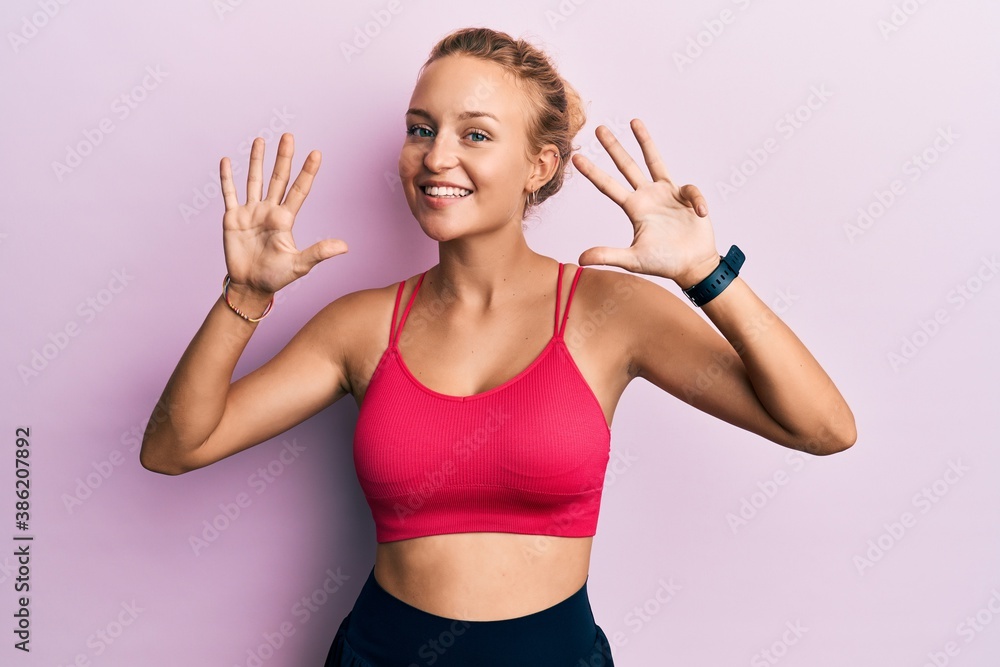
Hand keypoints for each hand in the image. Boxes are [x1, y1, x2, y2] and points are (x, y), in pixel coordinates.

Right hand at [220, 133, 347, 295]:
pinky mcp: (232, 218)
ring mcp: (250, 212)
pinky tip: (226, 160)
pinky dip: (227, 178)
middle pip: (278, 179)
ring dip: (256, 161)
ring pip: (254, 180)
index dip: (307, 172)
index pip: (299, 190)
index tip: (317, 153)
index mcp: (285, 219)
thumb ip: (319, 252)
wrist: (250, 286)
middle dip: (283, 158)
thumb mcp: (300, 264)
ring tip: (260, 140)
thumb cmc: (276, 276)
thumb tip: (345, 246)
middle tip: (289, 136)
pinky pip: (229, 194)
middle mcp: (269, 211)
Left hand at [572, 118, 720, 286]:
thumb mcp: (633, 259)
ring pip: (654, 161)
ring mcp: (668, 194)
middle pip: (627, 166)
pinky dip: (696, 200)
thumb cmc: (664, 262)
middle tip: (599, 128)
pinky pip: (690, 191)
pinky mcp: (687, 197)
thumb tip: (580, 260)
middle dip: (613, 147)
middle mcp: (648, 196)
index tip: (577, 159)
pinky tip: (700, 213)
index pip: (608, 186)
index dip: (593, 172)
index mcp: (634, 208)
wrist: (693, 266)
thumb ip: (607, 255)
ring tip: (634, 121)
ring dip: (645, 142)